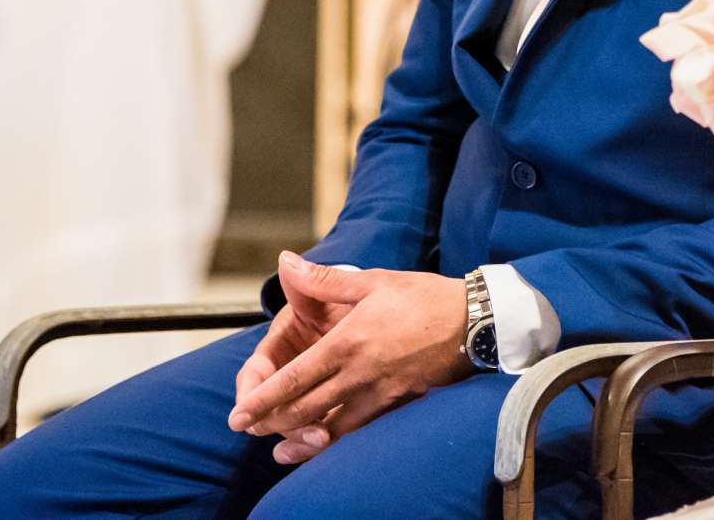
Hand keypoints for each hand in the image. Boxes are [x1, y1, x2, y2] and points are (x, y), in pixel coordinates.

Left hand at [228, 254, 470, 462]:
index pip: (295, 378)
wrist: (474, 322)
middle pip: (305, 408)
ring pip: (330, 427)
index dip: (263, 399)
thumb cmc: (422, 297)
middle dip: (272, 422)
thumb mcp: (372, 281)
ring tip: (278, 449)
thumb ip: (325, 280)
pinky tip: (323, 444)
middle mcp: (359, 373)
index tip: (239, 414)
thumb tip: (286, 263)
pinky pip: (359, 430)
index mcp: (348, 342)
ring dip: (300, 438)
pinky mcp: (396, 404)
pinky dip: (334, 441)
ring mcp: (379, 393)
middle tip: (247, 429)